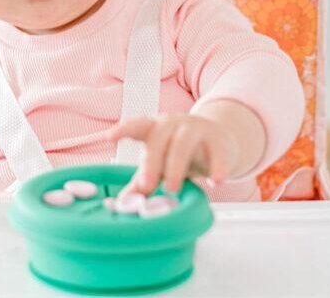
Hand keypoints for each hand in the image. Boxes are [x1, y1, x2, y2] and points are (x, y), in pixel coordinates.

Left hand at [107, 113, 239, 195]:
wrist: (219, 140)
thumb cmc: (180, 152)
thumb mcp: (160, 164)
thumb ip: (141, 180)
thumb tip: (121, 204)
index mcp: (154, 128)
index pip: (137, 125)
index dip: (123, 129)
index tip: (110, 137)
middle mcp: (173, 124)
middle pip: (159, 137)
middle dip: (151, 161)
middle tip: (146, 186)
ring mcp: (196, 129)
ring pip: (184, 143)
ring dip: (176, 166)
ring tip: (172, 189)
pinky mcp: (218, 140)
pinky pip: (217, 153)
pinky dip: (217, 166)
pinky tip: (216, 181)